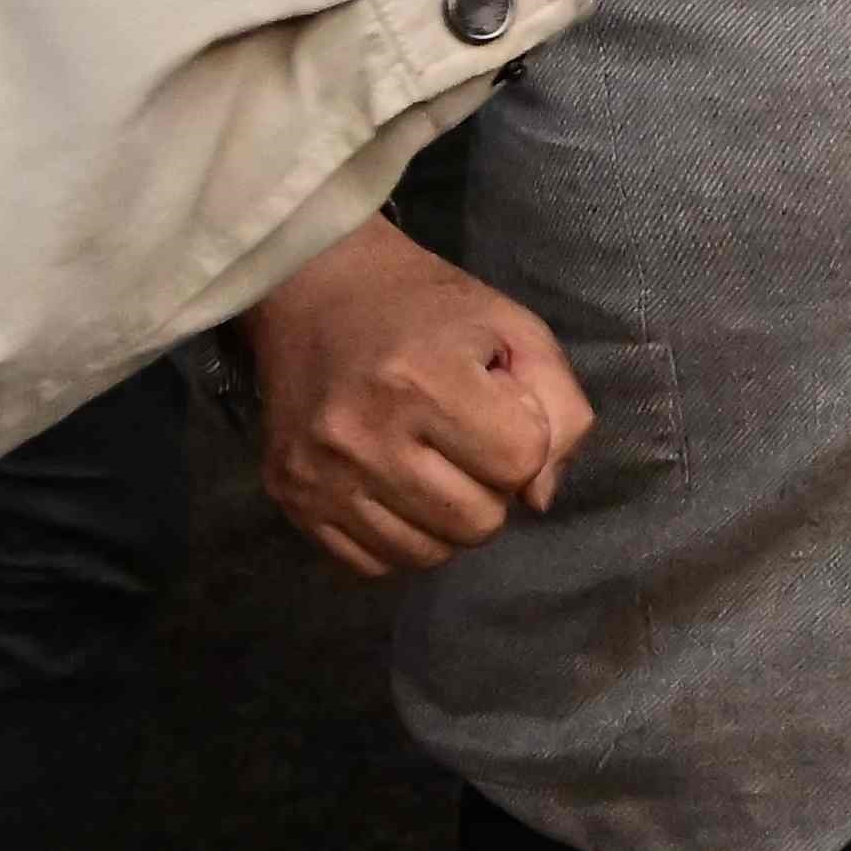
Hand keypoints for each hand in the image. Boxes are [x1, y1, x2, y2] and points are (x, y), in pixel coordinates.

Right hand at [246, 219, 587, 576]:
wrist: (311, 287)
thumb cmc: (424, 308)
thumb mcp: (513, 330)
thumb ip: (559, 410)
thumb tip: (538, 499)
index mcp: (423, 379)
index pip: (520, 462)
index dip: (524, 437)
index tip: (497, 405)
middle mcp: (364, 434)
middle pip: (477, 522)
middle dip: (489, 487)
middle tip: (463, 442)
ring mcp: (321, 473)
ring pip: (427, 554)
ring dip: (446, 519)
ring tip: (429, 463)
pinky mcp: (291, 498)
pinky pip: (372, 563)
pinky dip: (398, 537)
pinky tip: (393, 488)